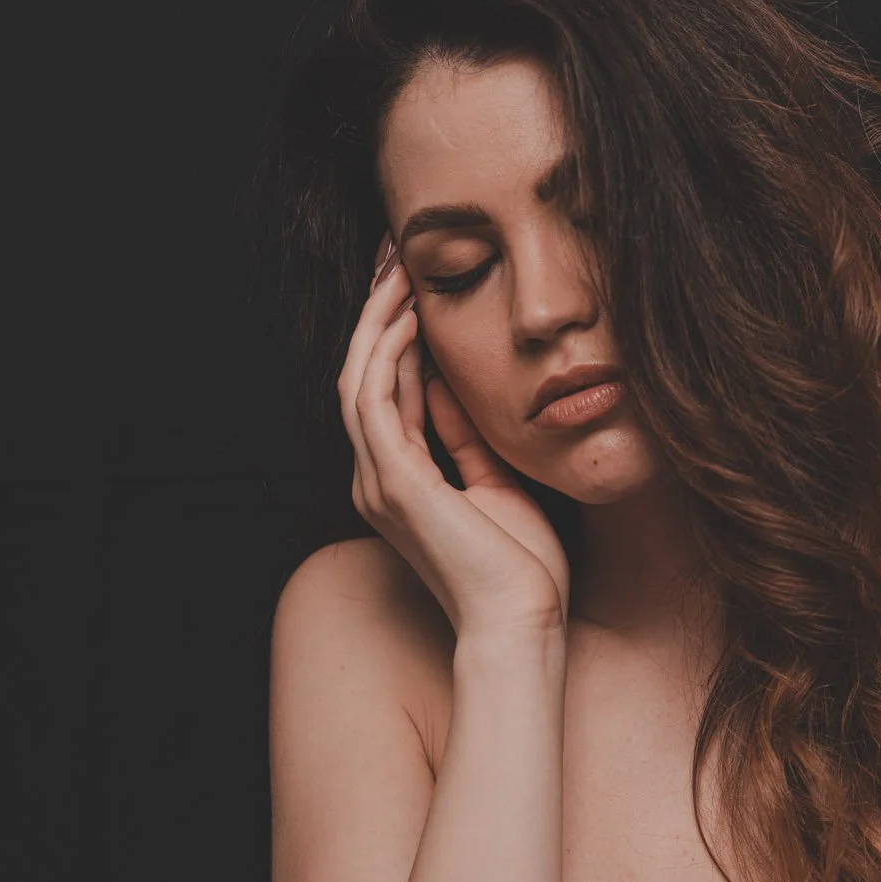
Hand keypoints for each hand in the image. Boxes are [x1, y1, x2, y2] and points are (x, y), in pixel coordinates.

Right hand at [336, 236, 570, 635]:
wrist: (522, 623)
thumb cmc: (522, 570)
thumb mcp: (496, 483)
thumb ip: (467, 438)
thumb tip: (455, 387)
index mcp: (398, 486)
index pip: (386, 395)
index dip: (394, 337)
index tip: (412, 288)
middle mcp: (377, 482)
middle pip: (361, 378)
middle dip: (375, 315)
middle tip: (392, 258)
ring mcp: (380, 484)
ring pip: (358, 382)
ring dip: (375, 323)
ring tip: (396, 271)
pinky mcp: (396, 484)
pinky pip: (374, 403)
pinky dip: (387, 356)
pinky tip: (407, 319)